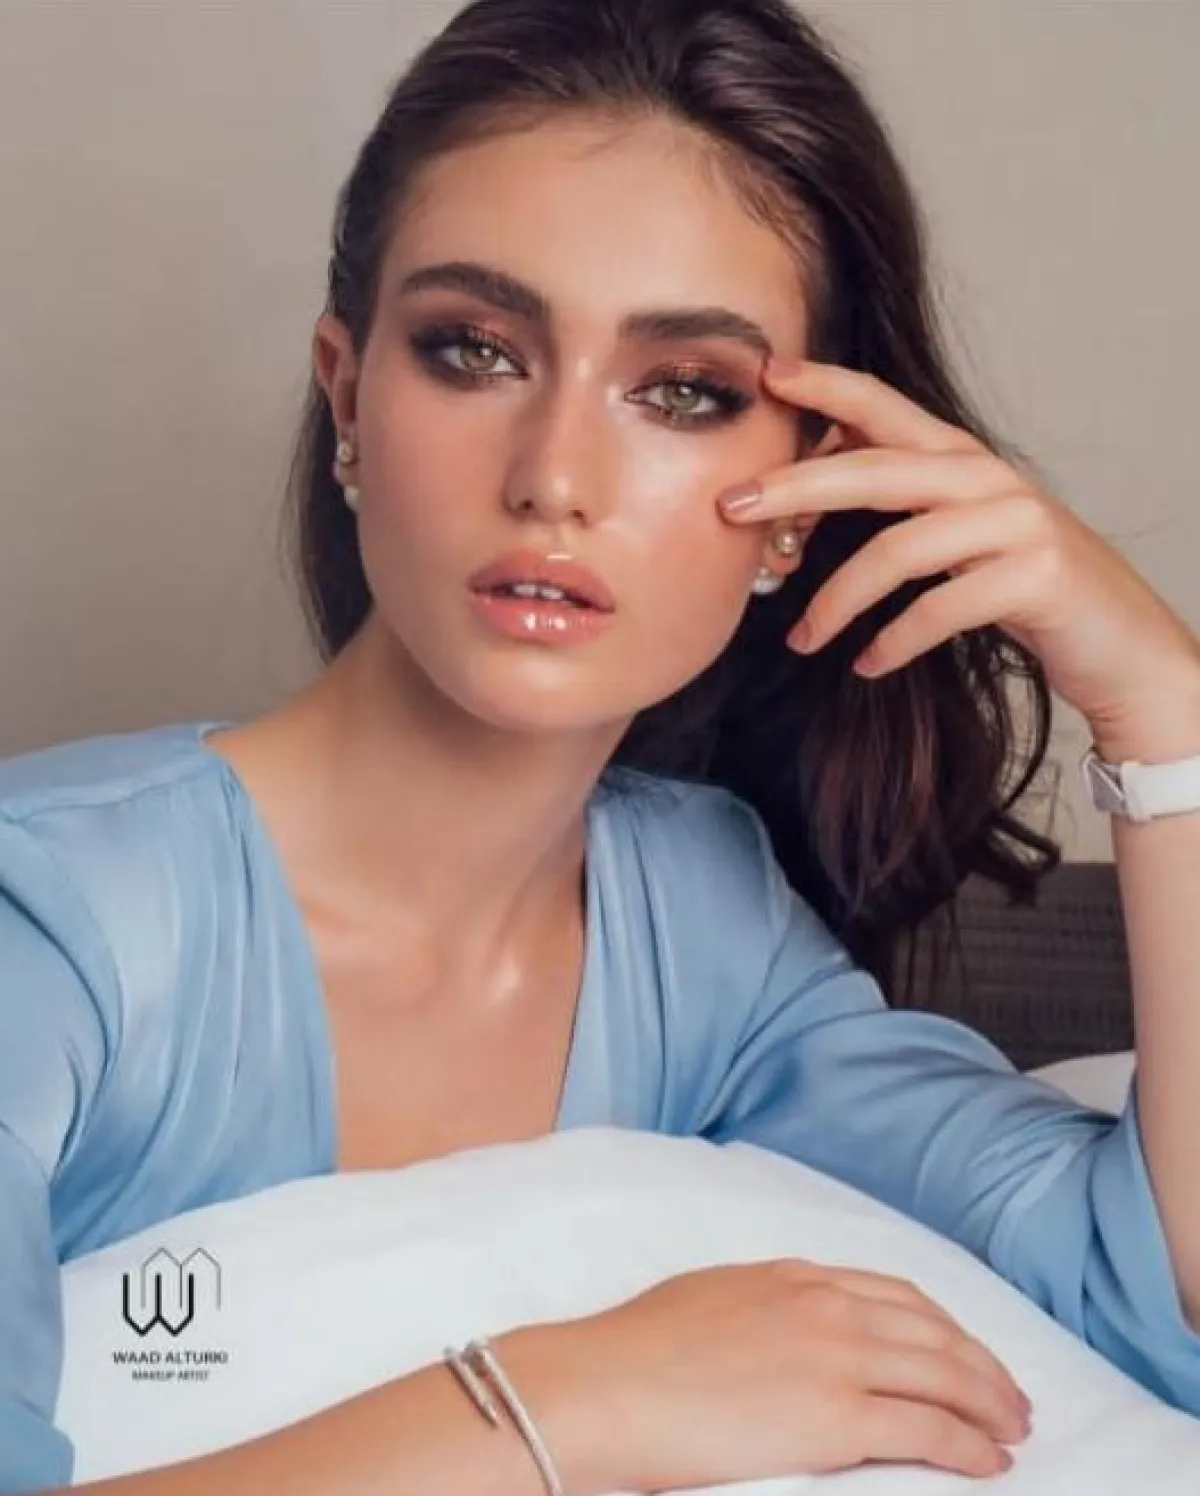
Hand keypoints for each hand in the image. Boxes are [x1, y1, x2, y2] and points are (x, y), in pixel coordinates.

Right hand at [551, 1258, 1030, 1491]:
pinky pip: (928, 1430)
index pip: (897, 1294)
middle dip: (982, 1366)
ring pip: (945, 1376)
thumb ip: (764, 1306)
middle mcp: (827, 1306)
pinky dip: (969, 1445)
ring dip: (990, 1405)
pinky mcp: (837, 1417)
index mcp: (795, 1276)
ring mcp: (836, 1357)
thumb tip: (785, 1330)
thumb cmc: (636, 1349)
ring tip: (1013, 1429)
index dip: (943, 1325)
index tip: (964, 1348)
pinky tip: (987, 1460)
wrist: (606, 1384)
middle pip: (935, 1332)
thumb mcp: (712, 1298)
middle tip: (1011, 1397)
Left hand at [718, 359, 1199, 759]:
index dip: (826, 386)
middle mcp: (988, 478)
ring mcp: (1017, 524)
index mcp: (961, 459)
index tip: (767, 374)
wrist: (1118, 642)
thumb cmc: (1020, 588)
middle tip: (730, 508)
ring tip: (801, 641)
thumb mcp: (956, 536)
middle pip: (875, 469)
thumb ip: (897, 508)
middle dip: (796, 487)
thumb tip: (794, 504)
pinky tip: (864, 665)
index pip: (885, 408)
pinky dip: (892, 642)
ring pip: (899, 549)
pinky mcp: (1035, 577)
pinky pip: (939, 609)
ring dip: (836, 601)